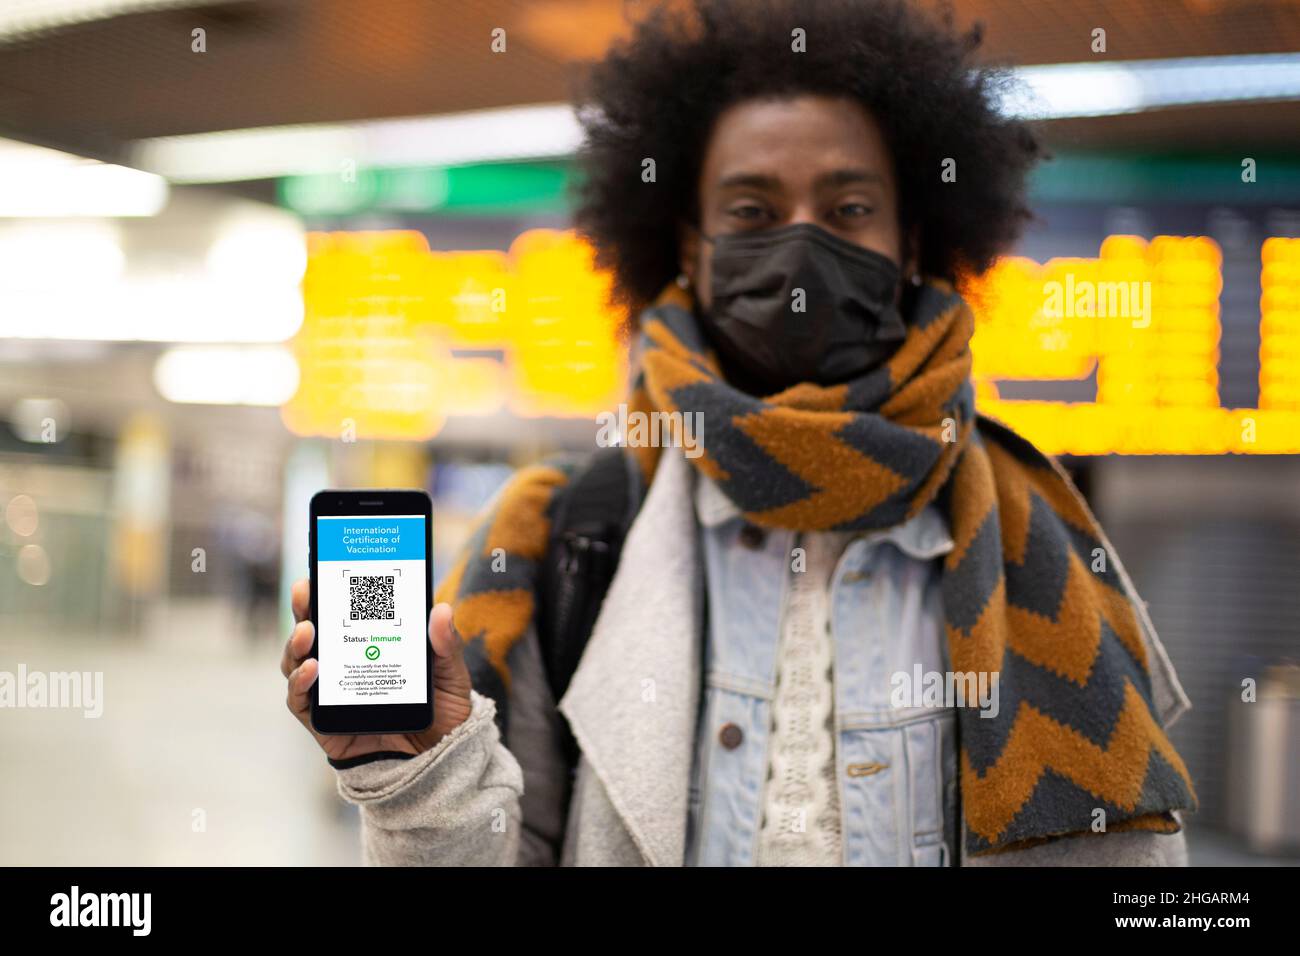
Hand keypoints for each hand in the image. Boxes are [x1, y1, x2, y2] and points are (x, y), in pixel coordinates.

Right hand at [282, 578, 473, 761]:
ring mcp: (330, 694)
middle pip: (312, 631)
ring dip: (296, 644)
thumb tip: (441, 609)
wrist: (441, 761)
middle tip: (305, 589)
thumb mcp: (451, 675)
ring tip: (307, 631)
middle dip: (305, 608)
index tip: (324, 565)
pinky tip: (313, 669)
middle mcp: (343, 665)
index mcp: (370, 645)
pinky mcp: (323, 724)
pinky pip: (299, 701)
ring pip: (297, 662)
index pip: (343, 613)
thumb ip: (446, 645)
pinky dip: (300, 684)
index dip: (329, 590)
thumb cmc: (443, 714)